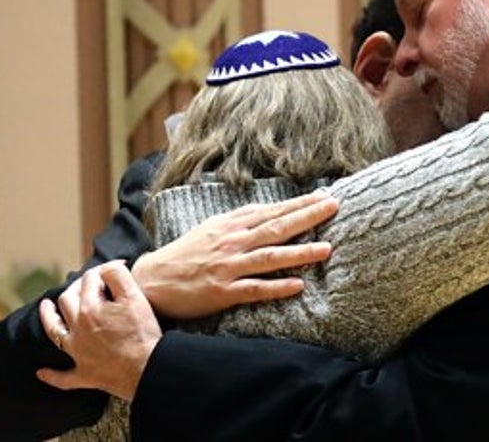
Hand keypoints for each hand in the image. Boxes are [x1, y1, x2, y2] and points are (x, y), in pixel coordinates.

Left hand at [36, 261, 160, 400]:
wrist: (147, 369)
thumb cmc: (142, 333)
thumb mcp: (134, 296)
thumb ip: (117, 275)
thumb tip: (106, 269)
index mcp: (89, 308)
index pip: (88, 280)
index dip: (101, 272)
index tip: (113, 272)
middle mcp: (77, 329)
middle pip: (67, 300)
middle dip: (75, 288)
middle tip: (86, 285)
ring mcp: (78, 353)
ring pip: (54, 332)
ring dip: (48, 318)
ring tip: (46, 307)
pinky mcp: (84, 375)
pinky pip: (63, 377)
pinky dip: (52, 375)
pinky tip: (42, 372)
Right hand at [133, 191, 338, 319]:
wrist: (153, 280)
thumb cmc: (186, 253)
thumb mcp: (212, 228)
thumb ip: (241, 220)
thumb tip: (268, 209)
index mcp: (231, 225)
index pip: (272, 211)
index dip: (300, 203)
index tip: (326, 196)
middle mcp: (233, 242)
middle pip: (276, 227)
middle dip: (307, 217)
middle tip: (334, 207)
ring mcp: (229, 267)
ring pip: (270, 256)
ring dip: (300, 252)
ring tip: (327, 248)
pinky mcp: (223, 291)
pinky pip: (254, 289)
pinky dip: (277, 287)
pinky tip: (298, 285)